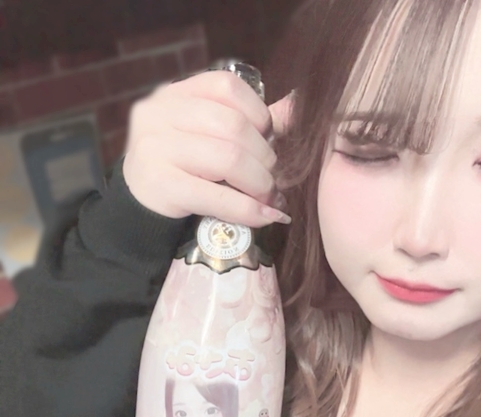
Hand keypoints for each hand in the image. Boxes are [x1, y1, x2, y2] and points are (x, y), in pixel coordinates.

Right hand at [122, 70, 293, 225]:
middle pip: (233, 126)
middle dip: (264, 157)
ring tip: (270, 200)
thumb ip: (246, 123)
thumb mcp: (207, 137)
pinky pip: (215, 197)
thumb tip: (296, 108)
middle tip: (274, 180)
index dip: (259, 116)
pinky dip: (247, 210)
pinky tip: (263, 218)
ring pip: (229, 159)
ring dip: (260, 184)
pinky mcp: (160, 185)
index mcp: (175, 93)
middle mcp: (160, 112)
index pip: (228, 87)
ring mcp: (156, 147)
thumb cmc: (182, 169)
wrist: (138, 209)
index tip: (269, 142)